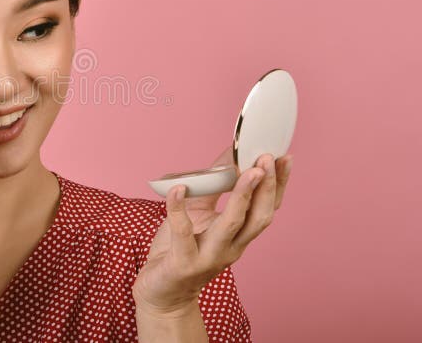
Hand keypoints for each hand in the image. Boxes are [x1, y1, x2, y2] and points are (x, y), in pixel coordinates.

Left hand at [132, 146, 292, 314]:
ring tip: (246, 170)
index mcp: (238, 236)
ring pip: (232, 225)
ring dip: (242, 196)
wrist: (162, 294)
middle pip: (258, 218)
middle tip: (268, 158)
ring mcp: (208, 256)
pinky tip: (178, 188)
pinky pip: (183, 232)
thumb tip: (227, 154)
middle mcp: (230, 248)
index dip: (278, 184)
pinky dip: (179, 208)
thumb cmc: (178, 248)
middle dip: (267, 187)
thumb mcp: (198, 212)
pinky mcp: (183, 263)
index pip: (267, 209)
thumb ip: (212, 187)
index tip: (285, 157)